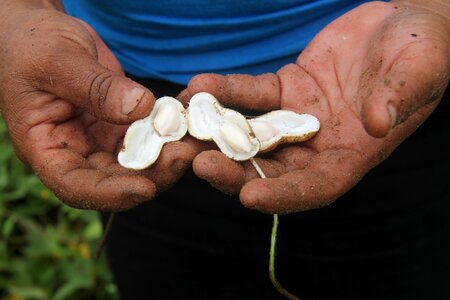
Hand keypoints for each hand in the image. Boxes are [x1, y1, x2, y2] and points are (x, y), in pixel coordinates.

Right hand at [0, 3, 201, 210]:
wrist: (42, 31)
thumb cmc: (31, 45)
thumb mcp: (56, 60)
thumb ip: (94, 87)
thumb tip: (139, 108)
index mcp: (45, 148)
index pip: (75, 186)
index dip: (110, 194)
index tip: (146, 188)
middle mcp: (75, 151)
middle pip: (115, 179)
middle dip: (152, 174)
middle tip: (185, 156)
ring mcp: (100, 139)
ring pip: (138, 160)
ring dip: (167, 154)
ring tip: (195, 138)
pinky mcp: (120, 123)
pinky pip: (148, 133)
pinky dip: (168, 130)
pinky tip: (188, 119)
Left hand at [180, 1, 449, 213]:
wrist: (402, 22)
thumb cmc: (422, 50)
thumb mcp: (418, 72)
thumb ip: (398, 99)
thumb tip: (377, 123)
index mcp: (354, 154)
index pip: (317, 186)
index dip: (285, 195)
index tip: (251, 197)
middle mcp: (320, 144)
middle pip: (273, 169)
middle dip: (236, 171)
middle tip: (199, 165)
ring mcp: (298, 117)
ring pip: (254, 135)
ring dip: (218, 134)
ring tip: (185, 128)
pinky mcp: (286, 88)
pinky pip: (252, 93)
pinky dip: (227, 91)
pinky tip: (200, 85)